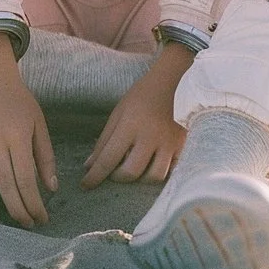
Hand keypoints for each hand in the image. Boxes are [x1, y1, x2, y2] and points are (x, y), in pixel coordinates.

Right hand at [0, 33, 57, 227]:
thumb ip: (45, 155)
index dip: (33, 202)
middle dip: (16, 209)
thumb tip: (51, 187)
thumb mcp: (39, 123)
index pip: (25, 178)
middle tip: (27, 224)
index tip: (42, 216)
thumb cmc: (21, 102)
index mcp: (17, 136)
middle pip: (4, 184)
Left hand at [80, 42, 192, 189]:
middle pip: (131, 172)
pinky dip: (160, 174)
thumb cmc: (141, 97)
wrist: (172, 82)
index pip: (108, 158)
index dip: (95, 176)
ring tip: (134, 168)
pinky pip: (171, 172)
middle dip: (118, 177)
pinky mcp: (182, 146)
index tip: (85, 185)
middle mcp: (150, 135)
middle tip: (113, 172)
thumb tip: (89, 166)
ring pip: (153, 177)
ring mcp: (169, 142)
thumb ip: (104, 141)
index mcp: (130, 124)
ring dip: (140, 178)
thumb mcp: (118, 113)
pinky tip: (153, 166)